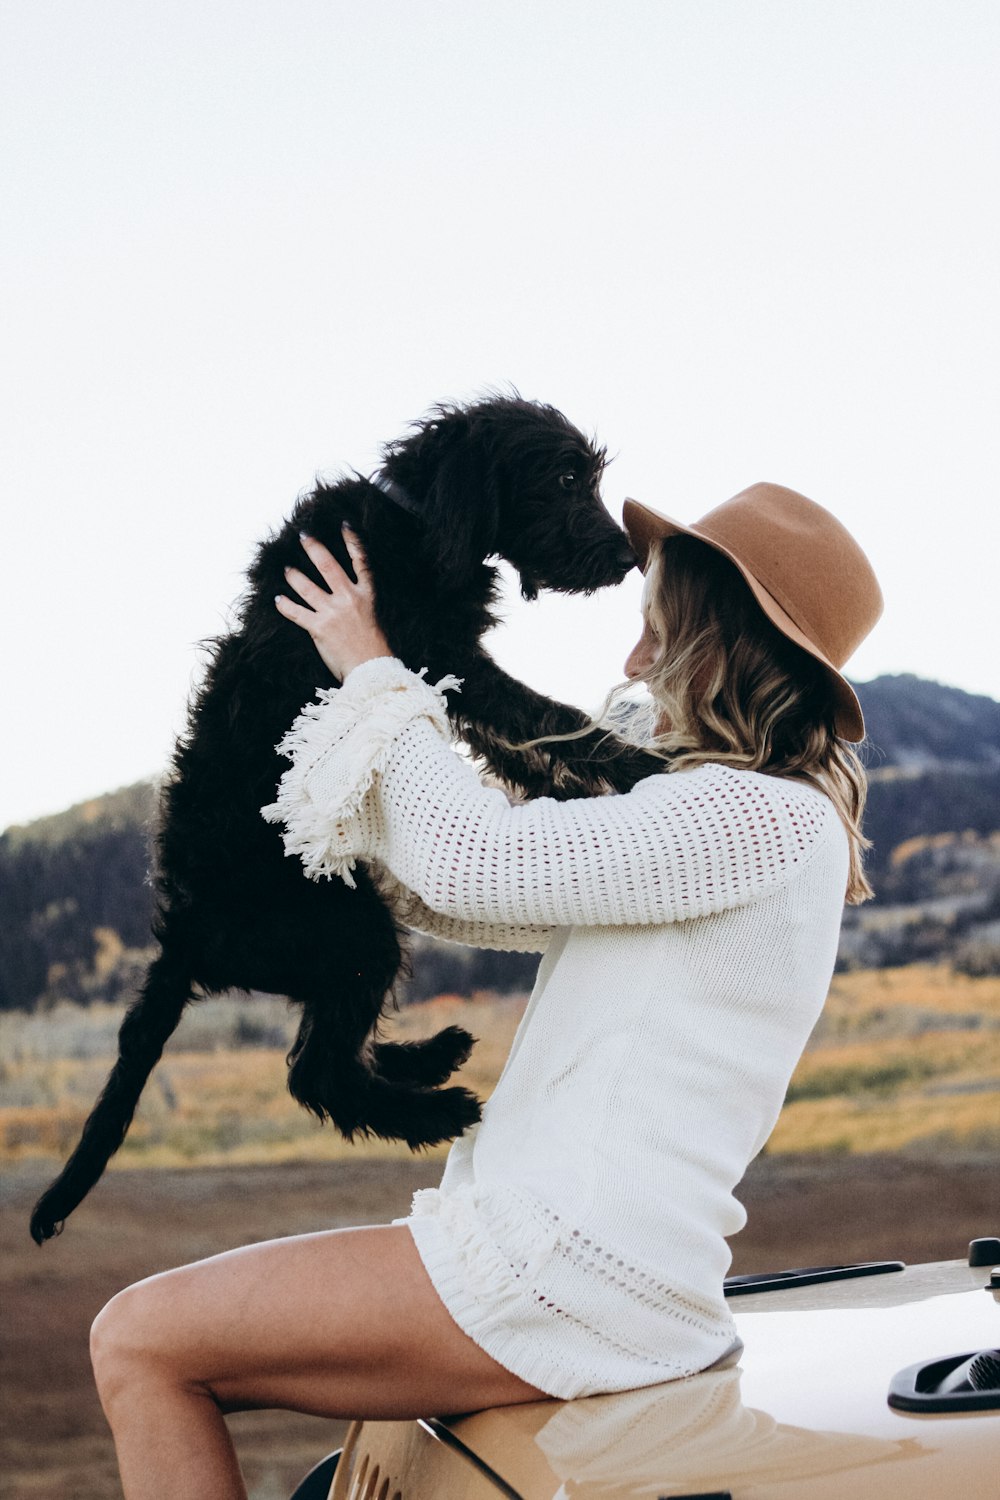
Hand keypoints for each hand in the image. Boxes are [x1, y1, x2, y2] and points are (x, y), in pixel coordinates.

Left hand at [275, 526, 392, 680]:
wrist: (372, 671)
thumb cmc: (376, 648)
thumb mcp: (375, 617)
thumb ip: (362, 601)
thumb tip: (349, 592)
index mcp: (367, 595)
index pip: (361, 561)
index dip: (352, 541)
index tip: (344, 525)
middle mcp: (349, 598)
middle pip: (327, 565)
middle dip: (313, 548)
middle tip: (303, 536)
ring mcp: (332, 612)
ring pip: (306, 587)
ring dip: (294, 575)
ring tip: (287, 569)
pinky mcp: (319, 628)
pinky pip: (296, 612)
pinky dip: (285, 605)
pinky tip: (279, 600)